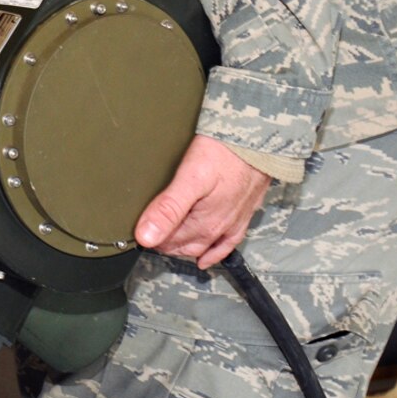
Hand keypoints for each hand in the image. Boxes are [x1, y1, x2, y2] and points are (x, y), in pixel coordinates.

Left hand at [134, 135, 272, 268]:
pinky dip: (215, 253)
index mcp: (203, 223)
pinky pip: (229, 243)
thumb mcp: (190, 178)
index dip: (152, 239)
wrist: (258, 139)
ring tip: (170, 245)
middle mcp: (219, 229)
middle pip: (186, 244)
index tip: (137, 234)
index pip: (170, 241)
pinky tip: (207, 258)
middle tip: (149, 236)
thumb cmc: (224, 154)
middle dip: (167, 243)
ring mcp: (234, 222)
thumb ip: (168, 208)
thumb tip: (146, 237)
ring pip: (204, 245)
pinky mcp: (245, 213)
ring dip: (186, 247)